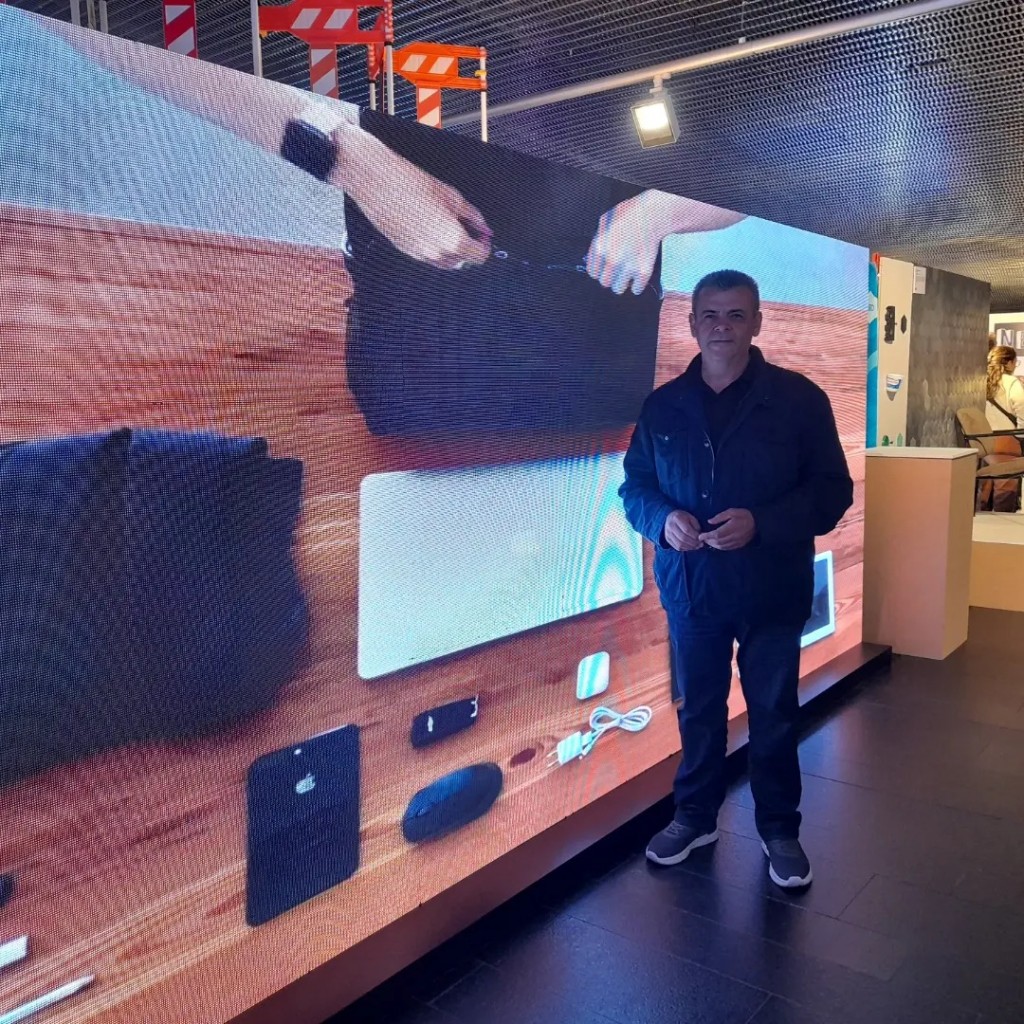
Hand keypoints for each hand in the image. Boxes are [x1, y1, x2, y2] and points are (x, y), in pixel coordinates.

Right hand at [337, 126, 491, 269]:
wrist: (377, 181)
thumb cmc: (412, 184)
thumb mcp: (452, 196)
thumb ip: (473, 216)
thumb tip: (485, 228)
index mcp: (453, 240)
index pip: (479, 256)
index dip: (484, 245)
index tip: (483, 235)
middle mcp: (437, 253)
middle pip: (462, 261)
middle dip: (467, 247)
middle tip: (467, 227)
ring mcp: (419, 255)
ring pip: (444, 262)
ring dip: (451, 249)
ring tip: (446, 225)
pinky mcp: (405, 251)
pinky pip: (426, 256)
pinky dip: (434, 246)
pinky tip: (428, 225)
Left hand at [585, 192, 663, 295]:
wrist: (654, 213)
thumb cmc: (630, 213)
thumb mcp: (605, 221)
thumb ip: (597, 240)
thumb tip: (592, 257)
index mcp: (600, 248)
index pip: (593, 273)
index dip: (600, 270)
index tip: (607, 267)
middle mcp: (612, 259)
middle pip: (605, 282)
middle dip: (611, 276)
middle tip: (619, 269)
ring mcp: (628, 266)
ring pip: (618, 288)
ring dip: (623, 282)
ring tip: (628, 273)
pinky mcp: (643, 271)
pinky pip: (636, 289)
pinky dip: (638, 285)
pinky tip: (638, 275)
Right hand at [664, 510, 703, 551]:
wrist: (671, 517)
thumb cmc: (683, 517)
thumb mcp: (691, 517)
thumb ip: (696, 526)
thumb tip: (700, 537)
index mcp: (677, 518)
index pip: (687, 530)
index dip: (695, 536)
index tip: (701, 538)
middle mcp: (670, 526)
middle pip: (683, 538)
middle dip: (693, 543)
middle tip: (700, 544)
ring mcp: (667, 533)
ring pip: (679, 544)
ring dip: (690, 547)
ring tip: (697, 546)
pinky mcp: (667, 539)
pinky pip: (677, 547)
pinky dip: (685, 548)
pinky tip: (691, 547)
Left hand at [699, 509, 755, 550]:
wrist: (758, 523)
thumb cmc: (744, 515)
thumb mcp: (732, 511)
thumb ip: (720, 517)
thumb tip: (709, 522)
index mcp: (732, 527)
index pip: (716, 534)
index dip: (707, 536)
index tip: (700, 536)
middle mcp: (734, 536)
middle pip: (718, 542)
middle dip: (709, 541)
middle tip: (702, 538)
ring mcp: (737, 542)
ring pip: (722, 546)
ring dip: (713, 545)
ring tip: (708, 541)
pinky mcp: (739, 545)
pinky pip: (727, 548)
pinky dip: (720, 547)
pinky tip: (716, 544)